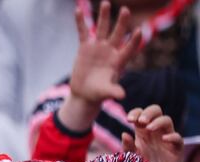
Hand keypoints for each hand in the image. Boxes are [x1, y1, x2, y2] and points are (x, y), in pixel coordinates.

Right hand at [60, 1, 140, 131]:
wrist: (84, 93)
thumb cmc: (98, 93)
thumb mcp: (105, 92)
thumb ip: (113, 91)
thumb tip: (122, 95)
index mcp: (118, 61)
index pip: (129, 48)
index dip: (134, 41)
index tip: (139, 31)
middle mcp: (110, 51)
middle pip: (118, 34)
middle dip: (122, 23)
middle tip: (126, 10)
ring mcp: (98, 47)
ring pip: (102, 28)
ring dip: (104, 16)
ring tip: (106, 3)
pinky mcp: (85, 47)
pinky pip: (83, 32)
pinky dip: (80, 22)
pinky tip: (78, 10)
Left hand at [122, 105, 188, 161]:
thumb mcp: (131, 157)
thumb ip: (127, 147)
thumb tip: (124, 133)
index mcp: (142, 132)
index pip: (141, 114)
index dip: (136, 112)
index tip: (128, 119)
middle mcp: (155, 132)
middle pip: (156, 111)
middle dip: (148, 112)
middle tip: (140, 121)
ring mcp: (166, 139)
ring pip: (167, 121)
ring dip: (158, 121)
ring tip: (149, 128)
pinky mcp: (176, 149)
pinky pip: (177, 138)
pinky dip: (172, 136)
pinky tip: (164, 139)